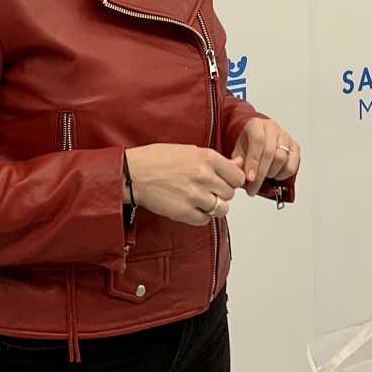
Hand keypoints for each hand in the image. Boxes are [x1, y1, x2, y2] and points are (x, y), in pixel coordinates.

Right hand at [124, 144, 244, 226]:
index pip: (237, 177)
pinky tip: (190, 207)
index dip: (232, 181)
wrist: (133, 173)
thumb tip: (239, 166)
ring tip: (198, 199)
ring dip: (213, 206)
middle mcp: (203, 176)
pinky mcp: (183, 212)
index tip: (224, 181)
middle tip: (207, 189)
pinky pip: (205, 220)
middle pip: (230, 194)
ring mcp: (194, 195)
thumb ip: (217, 161)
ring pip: (221, 209)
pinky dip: (200, 216)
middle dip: (220, 193)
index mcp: (207, 158)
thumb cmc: (158, 159)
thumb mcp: (191, 151)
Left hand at [231, 117, 300, 197]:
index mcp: (256, 125)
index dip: (253, 161)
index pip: (257, 141)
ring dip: (271, 173)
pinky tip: (274, 175)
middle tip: (253, 188)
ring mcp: (285, 137)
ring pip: (281, 159)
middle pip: (270, 153)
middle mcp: (272, 128)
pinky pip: (292, 166)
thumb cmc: (248, 146)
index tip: (249, 178)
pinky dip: (282, 175)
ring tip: (262, 177)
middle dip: (261, 174)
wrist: (258, 141)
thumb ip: (238, 163)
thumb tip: (241, 176)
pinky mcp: (295, 147)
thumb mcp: (238, 152)